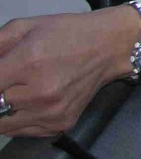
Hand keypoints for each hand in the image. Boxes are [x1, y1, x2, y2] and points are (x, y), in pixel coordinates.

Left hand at [0, 8, 134, 136]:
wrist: (111, 46)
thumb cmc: (67, 32)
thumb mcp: (26, 27)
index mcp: (29, 62)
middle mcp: (40, 93)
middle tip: (6, 83)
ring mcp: (51, 113)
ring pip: (1, 125)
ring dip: (2, 109)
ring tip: (16, 91)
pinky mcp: (60, 125)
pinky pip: (21, 131)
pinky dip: (17, 119)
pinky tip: (30, 101)